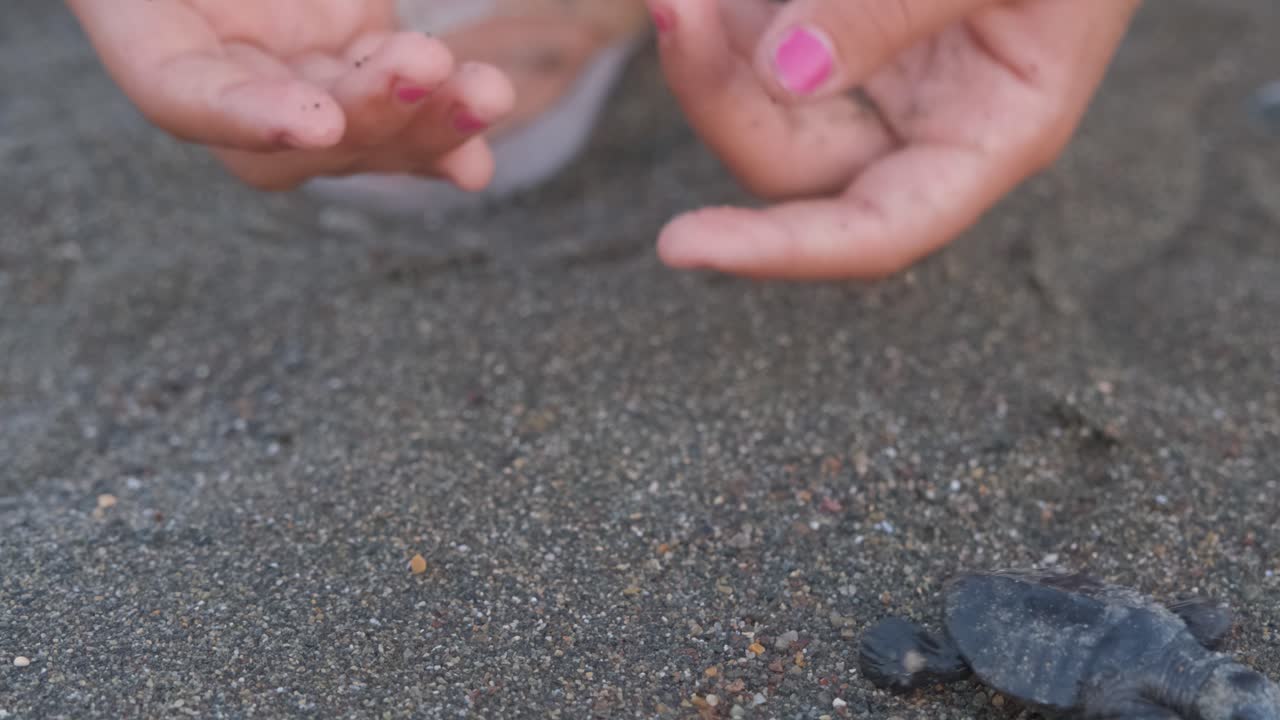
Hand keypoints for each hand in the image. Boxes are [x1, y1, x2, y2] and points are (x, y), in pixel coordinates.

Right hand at [66, 0, 515, 190]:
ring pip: (350, 138)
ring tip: (486, 94)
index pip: (178, 92)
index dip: (244, 117)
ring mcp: (285, 74)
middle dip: (367, 112)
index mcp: (147, 22)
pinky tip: (475, 161)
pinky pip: (392, 119)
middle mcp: (216, 63)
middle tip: (425, 65)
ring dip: (423, 127)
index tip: (316, 121)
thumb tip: (346, 40)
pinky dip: (437, 138)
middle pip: (283, 138)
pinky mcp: (347, 67)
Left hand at [648, 0, 1141, 278]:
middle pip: (789, 161)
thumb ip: (898, 8)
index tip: (677, 245)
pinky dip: (731, 14)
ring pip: (762, 96)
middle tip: (675, 4)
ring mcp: (879, 75)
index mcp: (988, 135)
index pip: (876, 230)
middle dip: (717, 94)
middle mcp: (924, 124)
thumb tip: (783, 72)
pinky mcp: (844, 26)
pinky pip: (764, 34)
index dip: (779, 250)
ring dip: (713, 45)